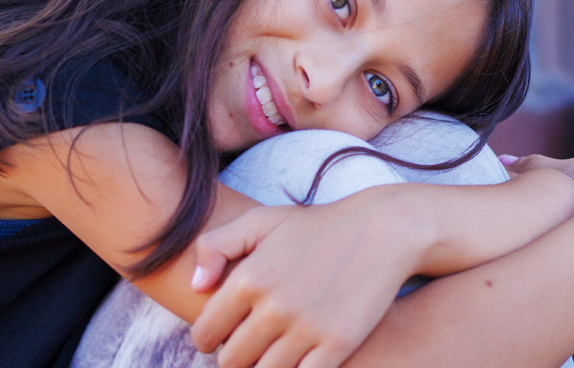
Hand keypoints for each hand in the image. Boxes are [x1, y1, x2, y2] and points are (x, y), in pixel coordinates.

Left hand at [189, 191, 424, 367]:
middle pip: (231, 361)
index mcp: (248, 278)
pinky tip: (296, 361)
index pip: (205, 332)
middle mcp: (273, 306)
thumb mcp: (260, 220)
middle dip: (233, 358)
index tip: (220, 335)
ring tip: (269, 354)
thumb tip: (194, 286)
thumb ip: (216, 246)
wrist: (379, 231)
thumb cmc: (315, 226)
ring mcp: (306, 328)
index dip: (207, 338)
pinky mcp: (337, 344)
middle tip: (245, 347)